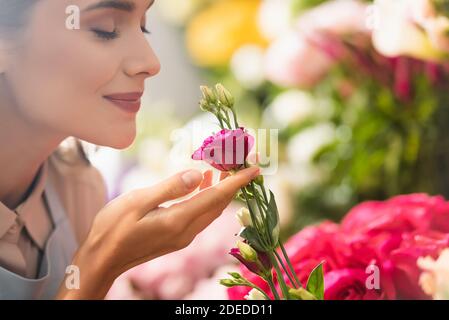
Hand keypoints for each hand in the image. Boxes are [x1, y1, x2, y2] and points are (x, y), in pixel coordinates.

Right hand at [56, 166, 259, 298]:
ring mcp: (182, 237)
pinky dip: (206, 198)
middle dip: (233, 182)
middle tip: (239, 159)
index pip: (216, 198)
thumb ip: (170, 187)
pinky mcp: (176, 238)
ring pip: (210, 210)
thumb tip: (198, 174)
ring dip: (220, 189)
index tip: (256, 168)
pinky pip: (199, 215)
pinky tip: (201, 182)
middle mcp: (186, 232)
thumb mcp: (138, 201)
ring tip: (223, 165)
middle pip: (218, 204)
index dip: (237, 182)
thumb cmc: (113, 229)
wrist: (101, 260)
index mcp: (178, 221)